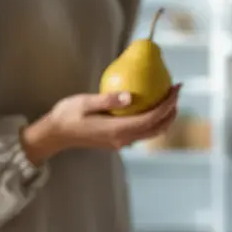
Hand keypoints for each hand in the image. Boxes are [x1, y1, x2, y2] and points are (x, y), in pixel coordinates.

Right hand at [22, 85, 181, 163]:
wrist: (55, 135)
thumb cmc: (67, 115)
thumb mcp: (85, 102)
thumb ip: (108, 100)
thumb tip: (130, 96)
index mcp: (117, 129)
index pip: (151, 118)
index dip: (167, 105)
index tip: (175, 89)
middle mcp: (122, 139)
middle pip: (156, 128)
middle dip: (171, 111)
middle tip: (176, 92)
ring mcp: (120, 142)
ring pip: (150, 133)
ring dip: (163, 118)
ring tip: (169, 100)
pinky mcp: (116, 141)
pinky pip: (141, 132)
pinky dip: (152, 121)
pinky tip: (150, 107)